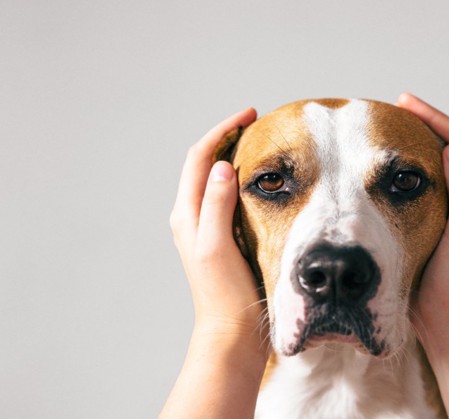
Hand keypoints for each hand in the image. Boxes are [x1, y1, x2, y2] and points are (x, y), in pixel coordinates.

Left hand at [162, 107, 268, 417]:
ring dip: (233, 157)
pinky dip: (241, 180)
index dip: (222, 131)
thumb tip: (222, 166)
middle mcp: (191, 218)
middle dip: (227, 138)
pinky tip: (262, 184)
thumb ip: (217, 205)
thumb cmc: (224, 294)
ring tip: (259, 145)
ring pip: (214, 180)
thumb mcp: (218, 246)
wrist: (230, 334)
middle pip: (204, 164)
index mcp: (187, 215)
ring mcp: (205, 228)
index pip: (200, 158)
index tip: (250, 115)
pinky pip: (226, 198)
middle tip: (256, 124)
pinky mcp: (220, 239)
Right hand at [399, 94, 448, 417]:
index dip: (436, 118)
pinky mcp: (443, 219)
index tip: (405, 103)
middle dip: (428, 123)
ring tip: (396, 127)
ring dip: (422, 140)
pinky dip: (415, 164)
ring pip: (443, 161)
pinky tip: (395, 165)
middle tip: (397, 107)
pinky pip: (431, 180)